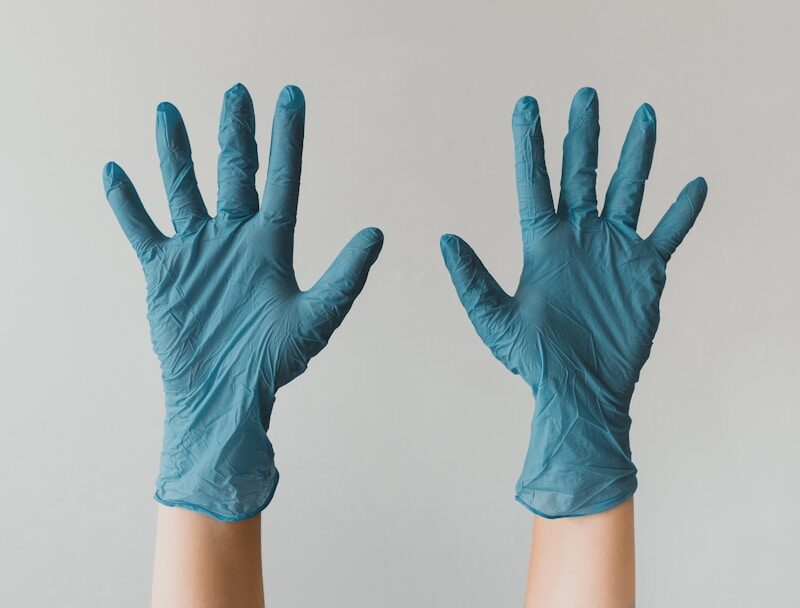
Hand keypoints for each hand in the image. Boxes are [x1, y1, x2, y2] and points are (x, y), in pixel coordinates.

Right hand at [104, 84, 383, 520]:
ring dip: (175, 153)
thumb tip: (377, 232)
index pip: (282, 179)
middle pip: (234, 172)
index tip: (291, 96)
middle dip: (235, 133)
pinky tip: (114, 172)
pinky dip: (126, 202)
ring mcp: (198, 251)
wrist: (223, 396)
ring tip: (169, 111)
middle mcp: (235, 239)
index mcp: (272, 244)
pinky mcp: (163, 271)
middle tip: (236, 91)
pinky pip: (141, 228)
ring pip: (184, 189)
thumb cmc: (273, 364)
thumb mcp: (316, 317)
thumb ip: (346, 276)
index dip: (288, 138)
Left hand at [440, 87, 705, 517]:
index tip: (527, 106)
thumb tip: (444, 238)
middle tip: (585, 95)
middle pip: (582, 175)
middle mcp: (578, 238)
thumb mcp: (495, 320)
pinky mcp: (644, 272)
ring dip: (635, 155)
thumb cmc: (535, 361)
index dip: (531, 145)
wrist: (580, 392)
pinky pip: (667, 234)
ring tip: (643, 115)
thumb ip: (471, 280)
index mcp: (542, 245)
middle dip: (583, 135)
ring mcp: (612, 251)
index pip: (535, 183)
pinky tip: (693, 185)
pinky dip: (681, 212)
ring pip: (627, 191)